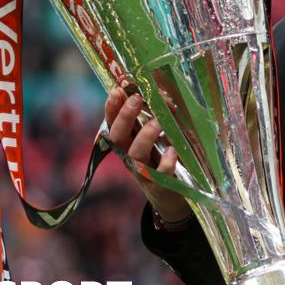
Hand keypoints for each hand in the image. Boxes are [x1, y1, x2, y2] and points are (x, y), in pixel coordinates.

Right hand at [104, 85, 190, 222]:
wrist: (170, 194)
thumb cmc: (161, 157)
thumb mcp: (156, 135)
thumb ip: (157, 115)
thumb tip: (162, 94)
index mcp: (127, 141)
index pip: (112, 122)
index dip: (112, 107)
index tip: (117, 90)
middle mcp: (130, 155)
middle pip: (118, 136)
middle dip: (125, 116)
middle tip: (136, 99)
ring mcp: (143, 171)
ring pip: (135, 153)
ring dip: (145, 135)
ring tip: (158, 122)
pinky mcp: (159, 184)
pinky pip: (160, 174)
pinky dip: (165, 162)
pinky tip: (172, 151)